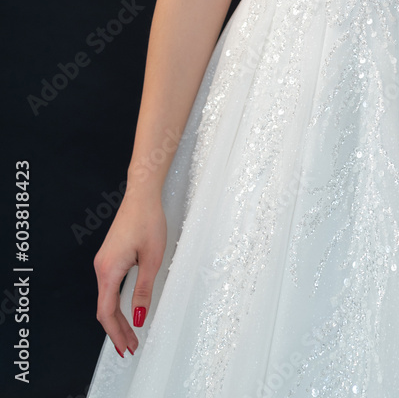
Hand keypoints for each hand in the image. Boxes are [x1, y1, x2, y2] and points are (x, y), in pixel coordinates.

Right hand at [93, 193, 166, 356]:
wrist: (141, 196)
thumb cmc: (147, 221)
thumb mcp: (151, 259)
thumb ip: (142, 290)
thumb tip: (137, 316)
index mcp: (109, 270)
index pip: (107, 312)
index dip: (115, 333)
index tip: (125, 347)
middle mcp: (101, 267)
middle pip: (104, 308)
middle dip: (116, 330)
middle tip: (129, 346)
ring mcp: (103, 261)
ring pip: (106, 298)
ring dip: (116, 317)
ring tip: (129, 333)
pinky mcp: (108, 256)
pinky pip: (108, 287)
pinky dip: (115, 303)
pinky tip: (124, 310)